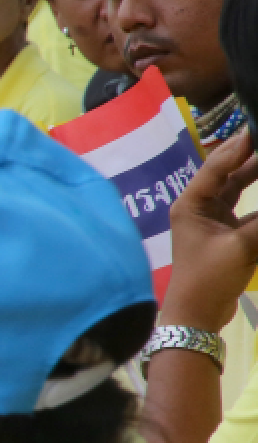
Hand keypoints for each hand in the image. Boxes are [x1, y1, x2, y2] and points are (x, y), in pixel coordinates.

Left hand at [162, 128, 257, 332]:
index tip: (256, 129)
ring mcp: (213, 220)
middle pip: (229, 173)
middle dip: (251, 156)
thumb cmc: (209, 277)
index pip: (217, 166)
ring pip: (240, 189)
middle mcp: (199, 207)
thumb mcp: (240, 246)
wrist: (197, 314)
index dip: (238, 146)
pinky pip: (250, 211)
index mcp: (191, 204)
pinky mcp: (227, 234)